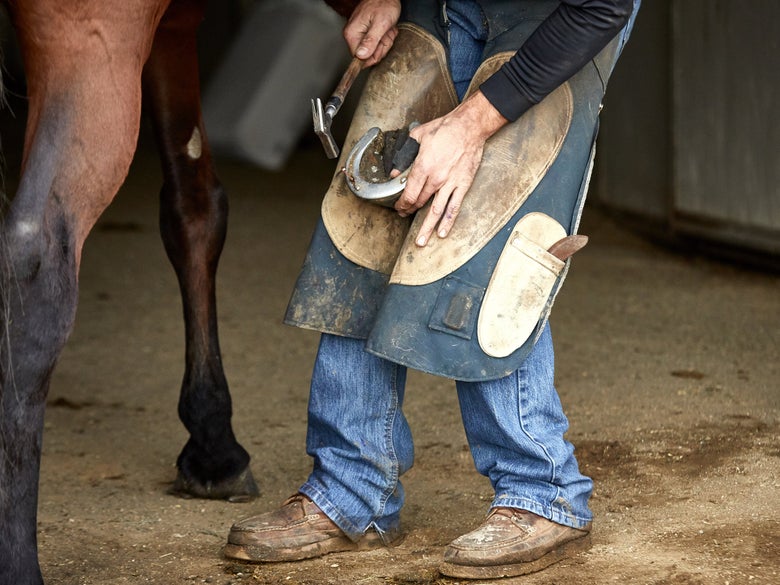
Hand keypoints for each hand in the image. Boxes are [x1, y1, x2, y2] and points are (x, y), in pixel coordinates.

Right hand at [343, 0, 400, 64]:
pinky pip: (376, 43)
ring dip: (385, 41)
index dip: (374, 55)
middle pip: (368, 55)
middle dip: (382, 46)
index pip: (360, 58)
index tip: (381, 43)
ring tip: (386, 29)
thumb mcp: (381, 24)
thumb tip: (361, 56)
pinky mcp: (365, 33)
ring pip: (374, 50)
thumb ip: (371, 41)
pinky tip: (386, 29)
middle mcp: (353, 35)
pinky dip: (384, 37)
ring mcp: (359, 34)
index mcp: (352, 34)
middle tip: (386, 33)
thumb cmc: (383, 3)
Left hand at [393, 91, 508, 245]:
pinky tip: (442, 233)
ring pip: (436, 211)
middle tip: (404, 216)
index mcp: (423, 167)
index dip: (401, 203)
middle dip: (410, 211)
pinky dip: (448, 222)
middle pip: (419, 202)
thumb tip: (395, 171)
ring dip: (426, 227)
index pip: (409, 193)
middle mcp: (436, 179)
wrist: (470, 126)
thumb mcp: (418, 136)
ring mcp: (451, 184)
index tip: (398, 207)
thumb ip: (405, 154)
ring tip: (420, 241)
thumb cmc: (445, 129)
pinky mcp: (463, 185)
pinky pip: (454, 207)